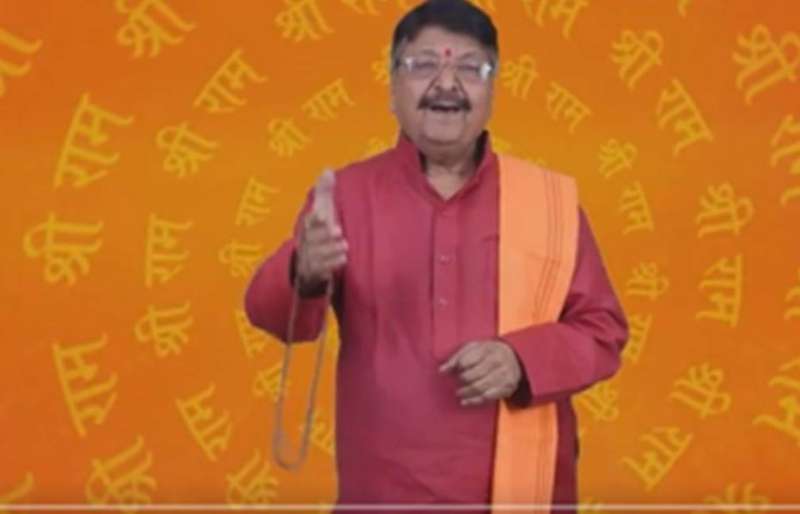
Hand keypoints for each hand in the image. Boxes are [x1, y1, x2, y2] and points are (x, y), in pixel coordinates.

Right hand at [295, 170, 347, 289]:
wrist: (306, 261)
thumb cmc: (318, 230)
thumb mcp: (321, 210)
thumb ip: (324, 192)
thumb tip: (327, 169)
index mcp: (308, 225)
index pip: (309, 221)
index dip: (315, 218)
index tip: (322, 214)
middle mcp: (306, 241)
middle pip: (312, 238)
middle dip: (324, 235)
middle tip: (338, 230)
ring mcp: (310, 256)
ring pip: (318, 254)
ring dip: (331, 250)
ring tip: (345, 245)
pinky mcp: (315, 270)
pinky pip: (322, 269)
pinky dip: (332, 264)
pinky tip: (344, 259)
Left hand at [439, 340, 522, 406]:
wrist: (514, 356)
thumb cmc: (488, 352)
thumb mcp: (473, 348)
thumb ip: (457, 357)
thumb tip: (441, 370)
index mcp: (487, 349)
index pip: (467, 361)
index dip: (458, 367)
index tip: (455, 370)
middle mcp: (497, 362)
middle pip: (473, 376)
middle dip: (462, 381)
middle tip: (457, 382)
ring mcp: (504, 375)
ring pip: (479, 388)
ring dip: (466, 393)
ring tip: (459, 393)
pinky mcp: (507, 388)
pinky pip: (488, 398)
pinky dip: (474, 401)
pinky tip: (465, 402)